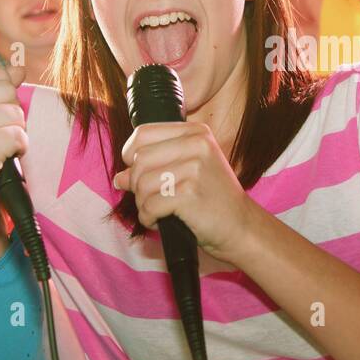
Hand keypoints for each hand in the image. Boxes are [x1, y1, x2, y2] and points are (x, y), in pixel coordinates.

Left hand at [113, 122, 256, 261]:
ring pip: (141, 183)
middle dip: (135, 184)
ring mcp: (194, 168)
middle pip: (139, 159)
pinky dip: (148, 218)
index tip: (137, 173)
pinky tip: (159, 221)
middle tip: (148, 199)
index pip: (143, 133)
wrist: (240, 226)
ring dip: (142, 204)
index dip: (130, 154)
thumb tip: (118, 178)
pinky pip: (149, 205)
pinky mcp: (189, 194)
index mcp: (196, 132)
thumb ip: (155, 167)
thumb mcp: (188, 173)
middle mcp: (197, 144)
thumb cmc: (212, 200)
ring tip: (156, 212)